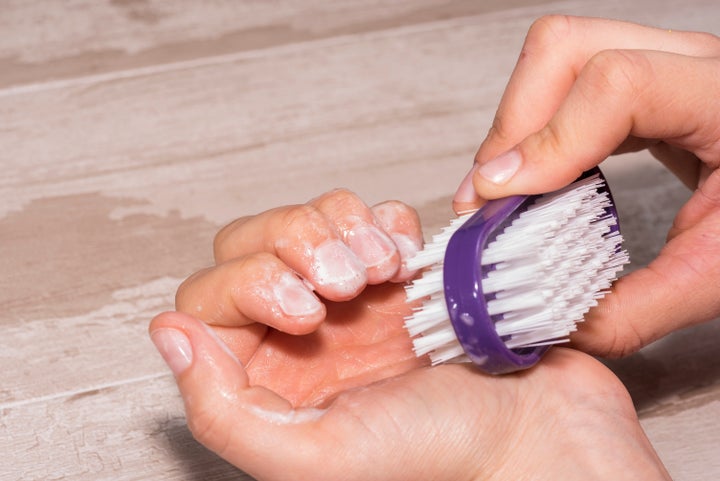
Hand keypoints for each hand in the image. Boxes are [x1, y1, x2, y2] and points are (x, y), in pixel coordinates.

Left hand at [150, 189, 669, 479]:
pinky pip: (369, 218)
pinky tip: (407, 260)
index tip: (307, 311)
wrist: (539, 434)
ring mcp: (353, 299)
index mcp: (268, 384)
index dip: (250, 284)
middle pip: (252, 244)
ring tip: (384, 271)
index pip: (210, 300)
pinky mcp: (401, 274)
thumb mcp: (315, 457)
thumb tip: (168, 335)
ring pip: (308, 220)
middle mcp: (303, 338)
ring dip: (342, 228)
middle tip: (348, 284)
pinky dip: (384, 223)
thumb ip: (224, 411)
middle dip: (298, 244)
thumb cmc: (441, 457)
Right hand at [454, 15, 719, 356]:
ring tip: (500, 193)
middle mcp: (690, 64)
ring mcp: (660, 63)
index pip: (618, 85)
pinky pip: (562, 85)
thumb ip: (638, 307)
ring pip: (555, 58)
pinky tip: (527, 179)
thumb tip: (556, 326)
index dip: (548, 140)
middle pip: (566, 50)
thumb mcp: (718, 272)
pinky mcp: (637, 81)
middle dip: (511, 126)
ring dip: (512, 128)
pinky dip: (530, 131)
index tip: (503, 197)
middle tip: (488, 199)